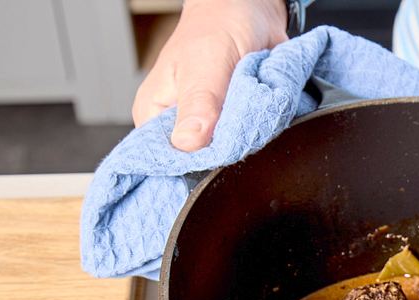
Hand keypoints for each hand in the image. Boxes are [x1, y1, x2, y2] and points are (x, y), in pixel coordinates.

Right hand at [132, 0, 287, 150]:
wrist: (250, 12)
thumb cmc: (217, 28)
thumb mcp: (205, 65)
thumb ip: (199, 104)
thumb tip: (187, 143)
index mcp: (155, 116)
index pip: (167, 161)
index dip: (193, 165)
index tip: (218, 152)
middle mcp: (180, 128)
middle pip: (202, 162)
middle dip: (227, 151)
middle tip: (241, 123)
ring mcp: (210, 131)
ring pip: (231, 155)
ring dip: (249, 140)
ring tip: (252, 111)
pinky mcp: (236, 128)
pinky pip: (251, 143)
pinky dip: (263, 132)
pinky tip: (263, 115)